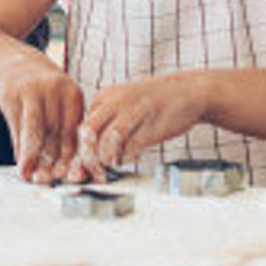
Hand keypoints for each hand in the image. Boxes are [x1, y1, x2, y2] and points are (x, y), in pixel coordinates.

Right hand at [0, 54, 83, 184]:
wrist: (16, 66)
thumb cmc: (44, 94)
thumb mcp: (59, 105)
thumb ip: (64, 133)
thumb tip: (68, 170)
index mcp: (71, 93)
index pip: (73, 128)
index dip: (72, 154)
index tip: (69, 175)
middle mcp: (53, 88)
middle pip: (54, 130)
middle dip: (52, 158)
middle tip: (49, 180)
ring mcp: (30, 89)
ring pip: (34, 127)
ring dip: (31, 153)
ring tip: (29, 174)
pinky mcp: (9, 94)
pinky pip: (15, 125)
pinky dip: (18, 146)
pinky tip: (19, 162)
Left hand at [77, 73, 208, 174]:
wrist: (187, 92)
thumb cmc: (153, 103)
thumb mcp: (123, 106)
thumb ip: (105, 125)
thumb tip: (88, 155)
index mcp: (104, 97)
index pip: (80, 127)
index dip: (79, 151)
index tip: (80, 168)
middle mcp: (114, 103)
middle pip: (88, 135)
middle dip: (87, 159)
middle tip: (94, 173)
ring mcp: (132, 113)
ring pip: (106, 142)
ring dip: (106, 161)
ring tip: (113, 165)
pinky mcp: (149, 126)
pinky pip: (129, 148)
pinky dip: (126, 158)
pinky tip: (132, 157)